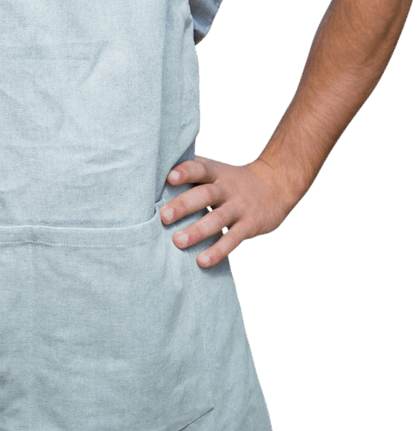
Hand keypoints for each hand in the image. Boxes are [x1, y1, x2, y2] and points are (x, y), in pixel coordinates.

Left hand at [159, 155, 293, 267]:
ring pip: (217, 219)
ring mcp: (239, 207)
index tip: (169, 177)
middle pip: (205, 195)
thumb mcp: (216, 171)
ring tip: (178, 242)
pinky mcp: (249, 226)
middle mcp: (226, 188)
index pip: (199, 169)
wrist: (275, 185)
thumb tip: (154, 175)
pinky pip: (232, 239)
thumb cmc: (232, 180)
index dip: (185, 172)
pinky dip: (218, 251)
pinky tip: (202, 261)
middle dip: (184, 205)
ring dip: (197, 231)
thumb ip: (192, 172)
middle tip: (164, 217)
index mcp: (214, 173)